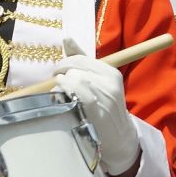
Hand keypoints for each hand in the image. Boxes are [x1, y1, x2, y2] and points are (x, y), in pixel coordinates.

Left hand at [53, 37, 139, 176]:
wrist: (119, 138)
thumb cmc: (104, 108)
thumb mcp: (99, 82)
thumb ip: (82, 59)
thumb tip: (66, 37)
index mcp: (111, 72)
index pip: (80, 58)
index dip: (64, 64)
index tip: (58, 73)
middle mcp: (109, 81)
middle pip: (73, 68)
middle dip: (60, 75)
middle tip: (57, 85)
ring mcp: (103, 94)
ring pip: (70, 80)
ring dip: (59, 88)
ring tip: (62, 98)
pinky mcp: (94, 107)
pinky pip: (71, 92)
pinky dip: (62, 96)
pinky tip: (63, 103)